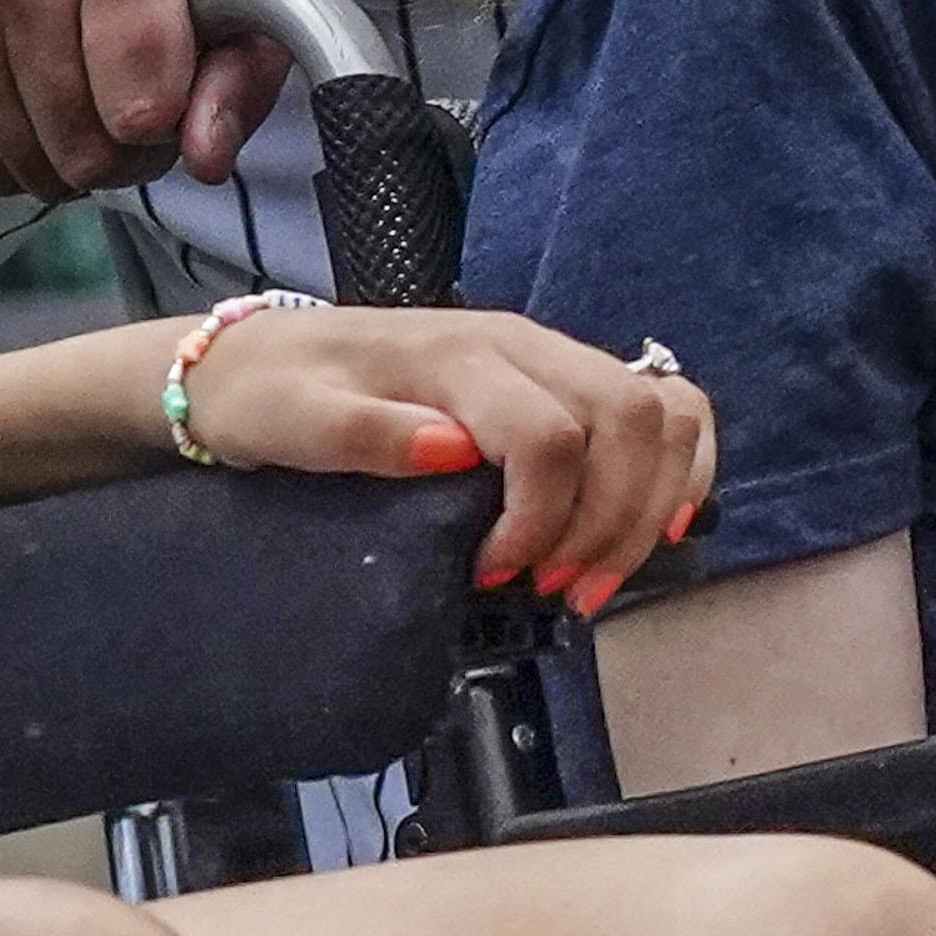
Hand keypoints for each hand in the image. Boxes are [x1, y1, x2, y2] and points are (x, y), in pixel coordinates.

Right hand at [0, 0, 287, 203]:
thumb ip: (247, 70)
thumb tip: (204, 158)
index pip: (143, 110)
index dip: (169, 125)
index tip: (171, 88)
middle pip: (81, 149)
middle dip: (119, 151)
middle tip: (127, 101)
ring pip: (22, 162)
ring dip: (61, 154)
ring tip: (82, 94)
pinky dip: (7, 150)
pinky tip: (30, 101)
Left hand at [175, 305, 720, 609]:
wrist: (257, 358)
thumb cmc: (271, 396)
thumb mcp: (290, 421)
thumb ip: (367, 434)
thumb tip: (455, 451)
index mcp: (460, 356)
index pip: (548, 435)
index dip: (540, 518)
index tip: (496, 575)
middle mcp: (522, 343)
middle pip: (628, 418)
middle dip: (613, 520)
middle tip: (561, 591)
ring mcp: (551, 355)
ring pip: (660, 409)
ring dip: (650, 504)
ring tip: (595, 576)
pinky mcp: (563, 377)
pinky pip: (663, 404)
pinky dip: (678, 468)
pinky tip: (658, 524)